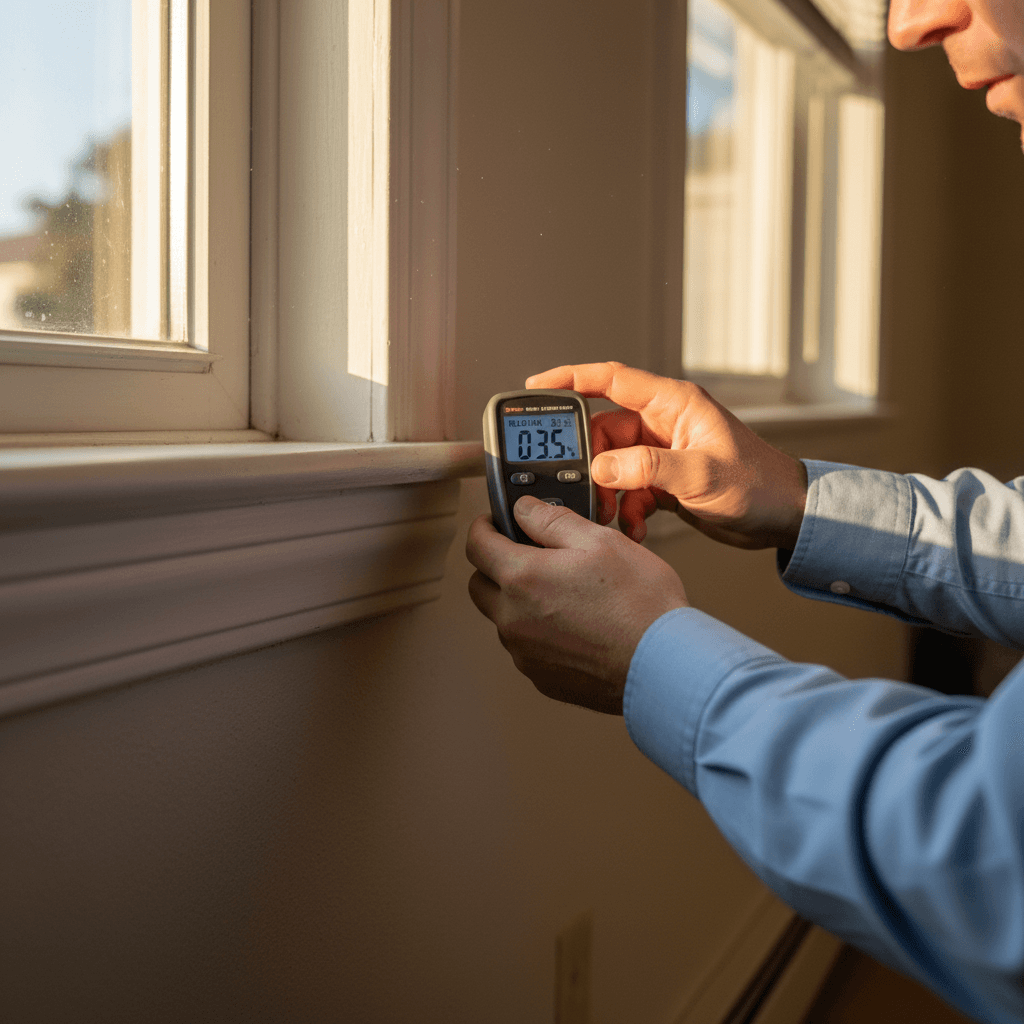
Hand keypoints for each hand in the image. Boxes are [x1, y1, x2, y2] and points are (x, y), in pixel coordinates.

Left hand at [466, 496, 687, 714]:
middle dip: (496, 565)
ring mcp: (525, 653)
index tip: (495, 523)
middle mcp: (513, 619)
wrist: (665, 666)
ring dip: (519, 600)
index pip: (476, 545)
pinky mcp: (542, 677)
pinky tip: (576, 624)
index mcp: (522, 579)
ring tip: (565, 591)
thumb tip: (525, 509)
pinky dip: (540, 631)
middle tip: (529, 554)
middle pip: (482, 585)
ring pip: (504, 618)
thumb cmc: (640, 604)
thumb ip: (552, 520)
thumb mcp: (600, 541)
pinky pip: (527, 646)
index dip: (484, 527)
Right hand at [527, 362, 807, 548]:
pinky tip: (632, 527)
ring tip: (612, 516)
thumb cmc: (758, 485)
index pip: (610, 379)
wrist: (784, 517)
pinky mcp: (662, 479)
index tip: (534, 385)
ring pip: (611, 465)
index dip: (569, 378)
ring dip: (606, 492)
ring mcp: (661, 451)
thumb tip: (602, 467)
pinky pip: (626, 488)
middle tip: (584, 488)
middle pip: (602, 432)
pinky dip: (623, 509)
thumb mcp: (701, 474)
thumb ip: (648, 468)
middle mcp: (662, 423)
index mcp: (672, 404)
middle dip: (589, 462)